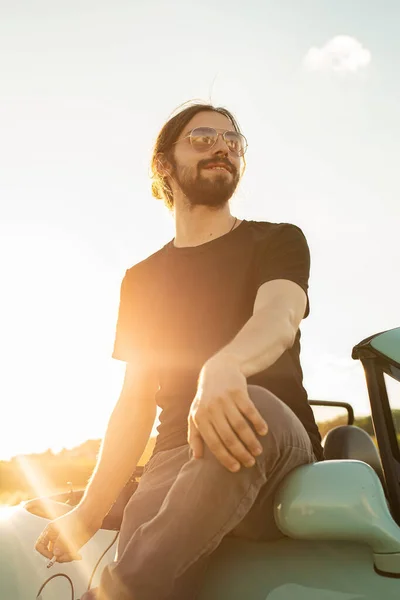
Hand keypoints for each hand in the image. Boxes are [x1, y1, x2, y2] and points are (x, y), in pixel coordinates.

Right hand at [34, 504, 101, 562]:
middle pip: (51, 553)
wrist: (91, 514)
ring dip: (67, 557)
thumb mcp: (68, 531)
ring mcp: (63, 540)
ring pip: (60, 555)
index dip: (44, 553)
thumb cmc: (79, 519)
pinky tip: (78, 556)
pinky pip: (68, 554)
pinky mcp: (71, 544)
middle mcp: (55, 537)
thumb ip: (61, 544)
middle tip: (69, 557)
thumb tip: (56, 554)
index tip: (54, 556)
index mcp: (50, 530)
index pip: (40, 545)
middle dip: (59, 557)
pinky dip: (72, 556)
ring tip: (76, 555)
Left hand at [188, 355, 267, 471]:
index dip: (225, 458)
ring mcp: (225, 400)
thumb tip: (197, 458)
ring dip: (251, 441)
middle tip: (250, 463)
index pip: (213, 443)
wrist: (218, 369)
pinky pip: (250, 410)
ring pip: (240, 426)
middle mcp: (211, 409)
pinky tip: (263, 432)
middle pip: (228, 437)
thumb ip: (195, 436)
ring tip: (258, 451)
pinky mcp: (238, 392)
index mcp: (200, 417)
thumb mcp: (195, 414)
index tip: (236, 469)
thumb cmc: (206, 398)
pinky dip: (258, 422)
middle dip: (240, 453)